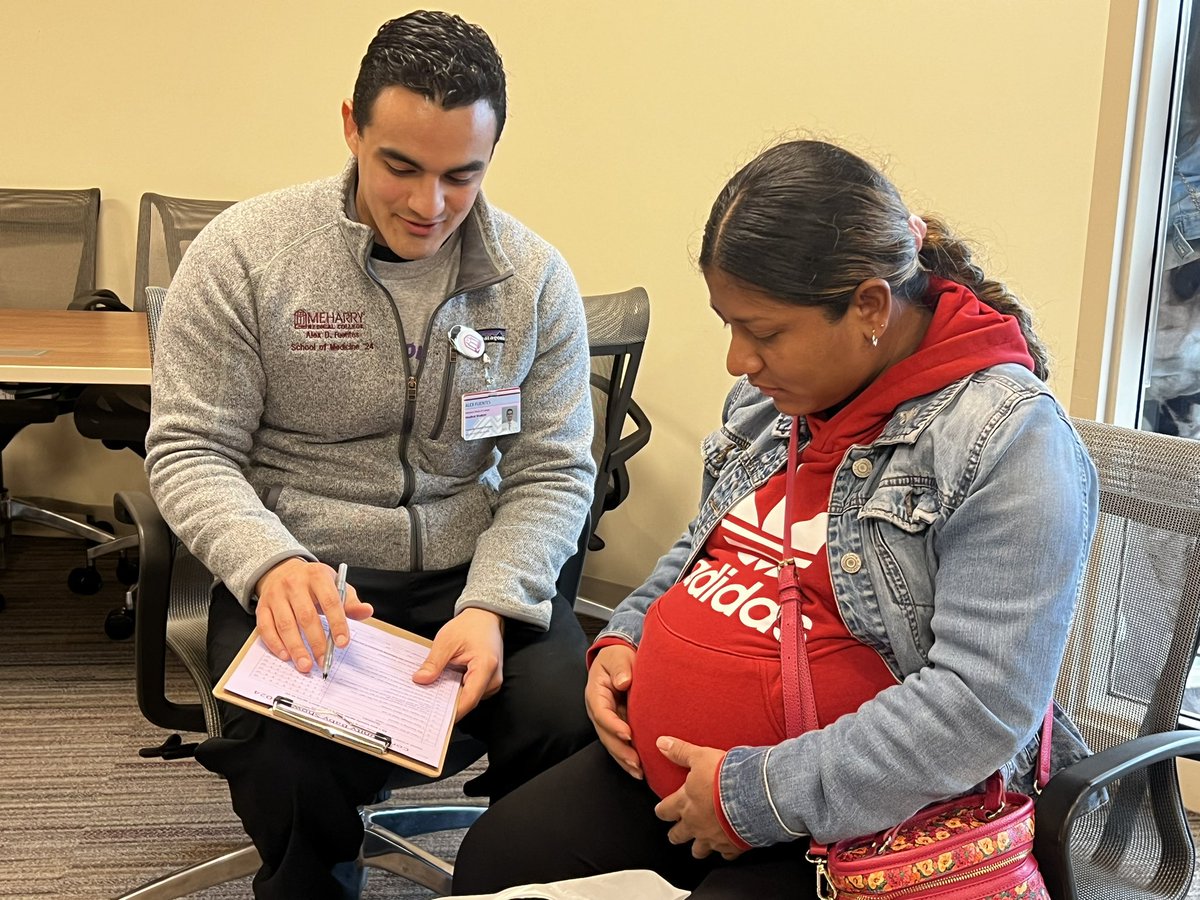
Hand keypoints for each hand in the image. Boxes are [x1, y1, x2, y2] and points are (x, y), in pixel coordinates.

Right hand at [254, 558, 372, 672]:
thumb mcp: (335, 585)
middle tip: (323, 661)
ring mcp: (276, 595)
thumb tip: (367, 611)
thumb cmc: (314, 583)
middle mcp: (294, 584)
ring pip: (285, 624)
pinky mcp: (262, 606)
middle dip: (316, 642)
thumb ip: (350, 601)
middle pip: (306, 616)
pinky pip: (266, 627)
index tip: (342, 643)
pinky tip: (285, 656)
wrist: (283, 570)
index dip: (337, 623)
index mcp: (317, 576)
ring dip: (296, 647)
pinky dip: (275, 644)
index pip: (330, 601)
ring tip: (305, 665)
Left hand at [413, 607, 503, 719]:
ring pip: (468, 698)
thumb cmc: (470, 625)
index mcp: (485, 667)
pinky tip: (442, 686)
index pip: (468, 700)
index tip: (431, 717)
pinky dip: (456, 690)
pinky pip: (470, 692)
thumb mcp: (446, 641)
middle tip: (423, 704)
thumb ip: (434, 663)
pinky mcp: (487, 681)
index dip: (450, 712)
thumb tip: (420, 680)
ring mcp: (492, 681)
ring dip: (450, 697)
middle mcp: (493, 678)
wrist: (486, 617)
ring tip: (431, 693)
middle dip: (446, 704)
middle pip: (468, 701)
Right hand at [585, 644, 640, 778]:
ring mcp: (606, 720)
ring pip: (612, 743)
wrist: (616, 659)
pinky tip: (638, 769)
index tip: (628, 734)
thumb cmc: (617, 657)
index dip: (613, 725)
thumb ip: (620, 668)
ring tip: (638, 772)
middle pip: (605, 734)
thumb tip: (623, 682)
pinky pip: (619, 743)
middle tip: (636, 762)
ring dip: (624, 759)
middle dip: (620, 750)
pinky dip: (627, 756)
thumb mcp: (618, 657)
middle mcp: (598, 710)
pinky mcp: (616, 725)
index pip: (602, 713)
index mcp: (595, 694)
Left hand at [654, 737, 742, 859]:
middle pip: (678, 835)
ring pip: (699, 850)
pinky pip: (726, 854)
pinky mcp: (732, 845)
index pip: (665, 810)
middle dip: (676, 834)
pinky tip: (728, 847)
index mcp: (685, 803)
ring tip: (699, 846)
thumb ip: (680, 751)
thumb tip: (662, 743)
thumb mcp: (700, 756)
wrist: (752, 794)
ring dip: (698, 848)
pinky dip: (726, 851)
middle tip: (675, 833)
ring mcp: (713, 837)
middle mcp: (695, 824)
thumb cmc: (725, 777)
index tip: (662, 811)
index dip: (662, 811)